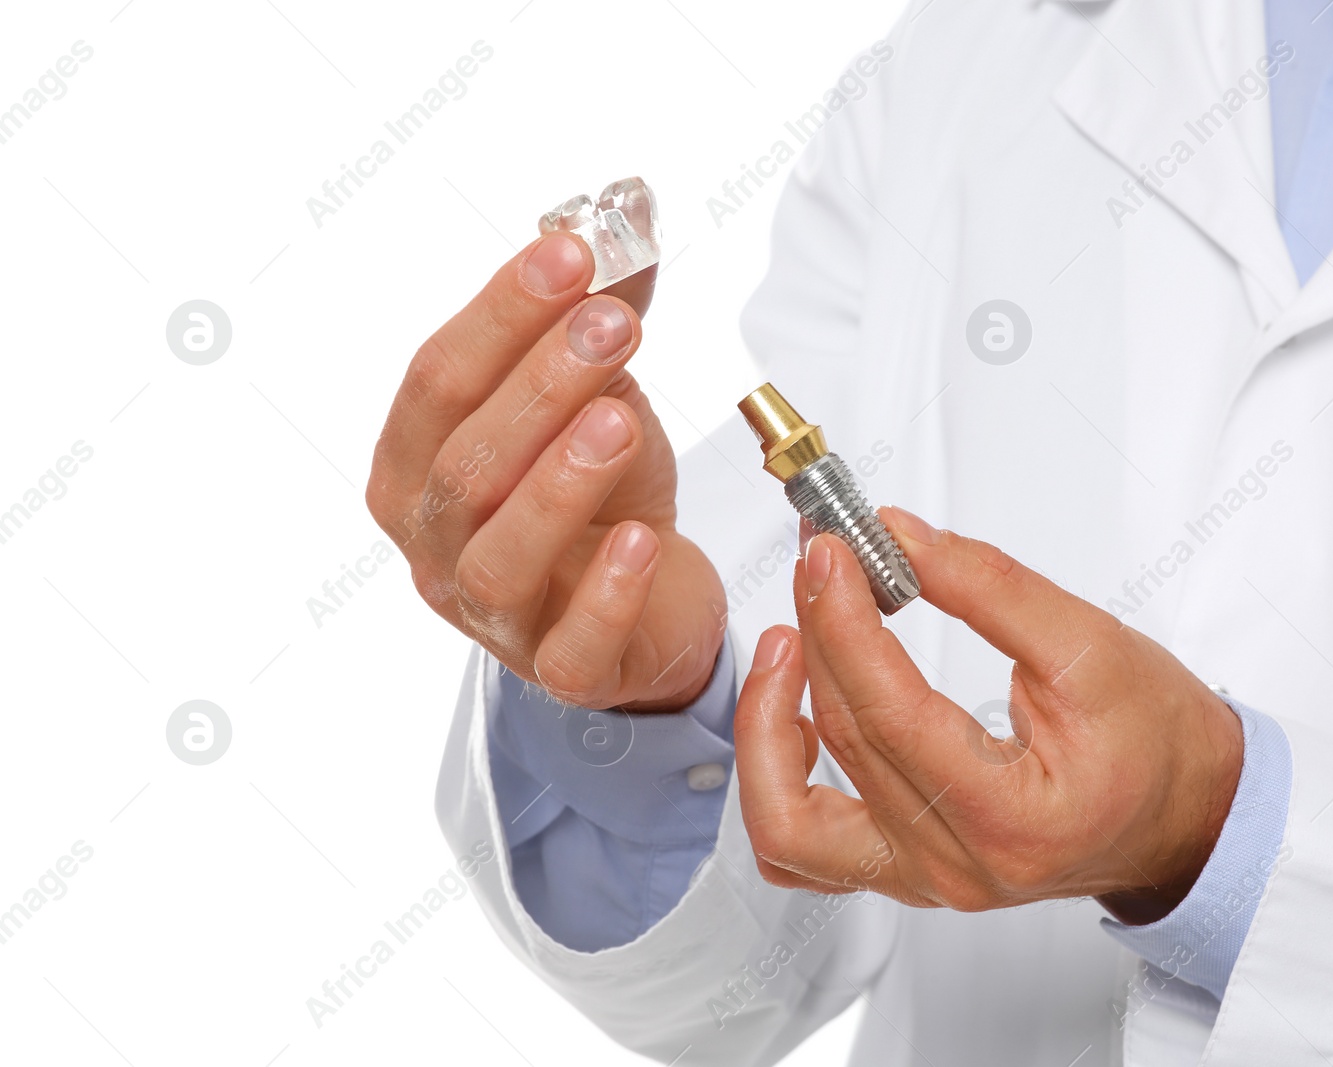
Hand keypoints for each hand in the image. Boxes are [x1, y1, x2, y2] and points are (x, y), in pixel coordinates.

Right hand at [367, 233, 724, 711]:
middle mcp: (434, 546)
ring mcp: (492, 617)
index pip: (438, 380)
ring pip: (500, 553)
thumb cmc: (604, 499)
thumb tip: (624, 208)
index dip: (500, 314)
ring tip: (616, 418)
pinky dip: (607, 591)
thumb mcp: (598, 397)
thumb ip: (596, 315)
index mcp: (415, 467)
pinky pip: (573, 643)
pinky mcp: (564, 670)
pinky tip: (644, 538)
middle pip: (466, 463)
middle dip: (537, 384)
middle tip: (610, 324)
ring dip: (559, 480)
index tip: (570, 255)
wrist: (651, 606)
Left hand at [734, 508, 1242, 922]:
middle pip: (845, 742)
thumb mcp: (1090, 644)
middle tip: (823, 557)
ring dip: (767, 725)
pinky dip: (776, 784)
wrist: (1186, 814)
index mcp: (1012, 821)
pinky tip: (792, 716)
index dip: (845, 619)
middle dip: (818, 631)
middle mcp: (956, 868)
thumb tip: (897, 536)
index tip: (831, 548)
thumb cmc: (1158, 741)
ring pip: (790, 820)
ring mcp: (923, 883)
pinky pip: (802, 850)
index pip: (890, 714)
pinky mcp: (905, 873)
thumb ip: (988, 587)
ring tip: (789, 641)